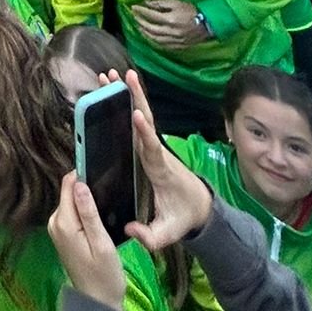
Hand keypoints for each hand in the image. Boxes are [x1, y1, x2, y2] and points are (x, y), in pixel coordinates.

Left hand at [47, 171, 126, 309]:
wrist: (98, 304)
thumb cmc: (105, 276)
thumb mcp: (102, 244)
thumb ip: (90, 213)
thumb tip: (79, 183)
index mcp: (64, 223)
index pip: (68, 184)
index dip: (82, 173)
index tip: (99, 165)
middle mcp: (55, 223)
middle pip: (69, 192)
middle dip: (86, 187)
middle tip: (110, 188)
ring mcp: (57, 230)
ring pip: (72, 202)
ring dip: (86, 200)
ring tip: (108, 202)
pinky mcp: (63, 236)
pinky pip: (73, 214)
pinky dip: (84, 211)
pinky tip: (99, 217)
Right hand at [126, 72, 214, 251]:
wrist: (200, 207)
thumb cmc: (183, 217)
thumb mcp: (169, 232)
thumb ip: (151, 236)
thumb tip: (130, 230)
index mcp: (162, 170)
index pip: (152, 148)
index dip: (144, 132)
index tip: (136, 114)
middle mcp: (158, 152)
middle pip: (145, 121)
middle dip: (133, 98)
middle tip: (119, 76)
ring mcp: (154, 146)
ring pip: (141, 115)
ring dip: (128, 94)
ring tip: (111, 74)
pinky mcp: (149, 145)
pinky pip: (137, 121)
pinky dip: (127, 102)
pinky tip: (114, 89)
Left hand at [131, 0, 208, 46]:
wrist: (207, 23)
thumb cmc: (192, 10)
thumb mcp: (177, 2)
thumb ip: (161, 3)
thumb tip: (147, 3)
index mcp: (170, 19)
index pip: (151, 15)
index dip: (141, 11)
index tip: (133, 7)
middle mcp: (171, 32)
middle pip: (150, 29)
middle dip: (140, 22)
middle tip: (135, 17)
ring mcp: (174, 40)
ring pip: (155, 39)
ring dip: (145, 33)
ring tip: (140, 27)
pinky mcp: (178, 46)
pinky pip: (162, 45)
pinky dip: (154, 41)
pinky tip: (151, 37)